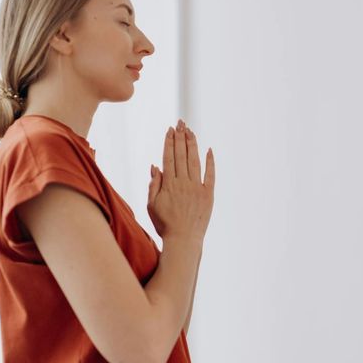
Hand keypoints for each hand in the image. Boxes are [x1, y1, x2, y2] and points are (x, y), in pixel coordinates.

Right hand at [147, 119, 215, 241]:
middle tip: (181, 123)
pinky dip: (210, 162)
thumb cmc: (164, 224)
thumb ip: (154, 184)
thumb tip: (155, 166)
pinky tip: (209, 150)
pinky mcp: (208, 194)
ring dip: (192, 145)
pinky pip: (210, 175)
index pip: (169, 157)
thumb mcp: (152, 205)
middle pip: (181, 155)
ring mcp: (197, 188)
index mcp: (169, 184)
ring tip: (190, 131)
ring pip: (194, 161)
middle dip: (181, 137)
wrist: (184, 239)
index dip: (169, 142)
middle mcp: (183, 183)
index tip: (170, 130)